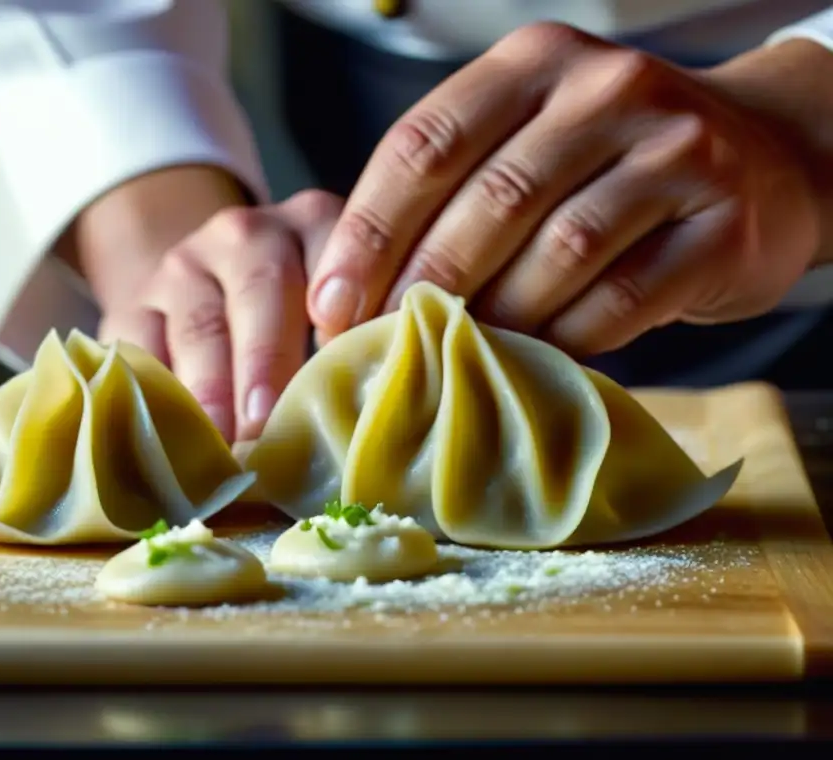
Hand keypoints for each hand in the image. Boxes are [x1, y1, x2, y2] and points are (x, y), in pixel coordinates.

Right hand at [131, 190, 340, 442]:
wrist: (208, 293)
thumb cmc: (301, 321)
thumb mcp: (341, 308)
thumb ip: (364, 337)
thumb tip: (382, 398)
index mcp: (315, 225)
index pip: (331, 260)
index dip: (336, 316)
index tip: (338, 367)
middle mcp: (248, 234)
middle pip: (259, 292)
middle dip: (264, 362)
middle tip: (267, 422)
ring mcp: (184, 267)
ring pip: (198, 326)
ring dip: (211, 389)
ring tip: (224, 443)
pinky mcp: (134, 304)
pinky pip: (139, 347)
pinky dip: (155, 392)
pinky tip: (173, 434)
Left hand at [307, 24, 822, 357]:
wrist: (764, 162)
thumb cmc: (611, 166)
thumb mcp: (529, 141)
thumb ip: (455, 193)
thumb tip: (359, 293)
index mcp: (534, 65)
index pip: (426, 143)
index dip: (368, 232)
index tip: (331, 303)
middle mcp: (605, 91)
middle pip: (489, 199)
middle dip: (422, 285)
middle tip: (382, 344)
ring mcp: (673, 151)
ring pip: (558, 251)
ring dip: (497, 317)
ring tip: (456, 356)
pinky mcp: (720, 225)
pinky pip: (620, 298)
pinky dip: (566, 338)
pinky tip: (534, 358)